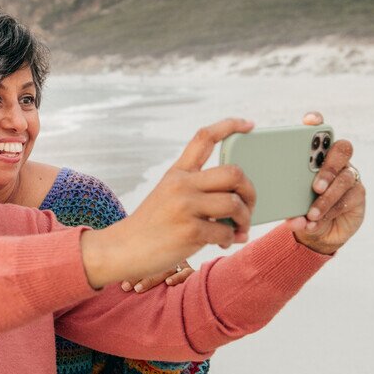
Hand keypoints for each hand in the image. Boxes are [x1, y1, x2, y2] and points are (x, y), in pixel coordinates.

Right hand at [82, 118, 256, 287]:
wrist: (123, 249)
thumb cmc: (152, 226)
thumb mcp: (168, 196)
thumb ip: (199, 193)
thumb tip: (239, 205)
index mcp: (177, 172)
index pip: (205, 137)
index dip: (230, 126)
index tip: (250, 125)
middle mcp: (181, 184)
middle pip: (233, 172)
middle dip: (250, 191)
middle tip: (249, 206)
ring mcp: (185, 206)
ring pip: (234, 203)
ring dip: (244, 218)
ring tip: (240, 228)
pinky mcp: (189, 231)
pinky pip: (226, 231)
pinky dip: (231, 239)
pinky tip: (224, 242)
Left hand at [286, 111, 364, 253]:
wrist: (320, 231)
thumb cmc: (302, 207)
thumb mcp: (290, 202)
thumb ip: (289, 205)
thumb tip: (293, 219)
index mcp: (317, 154)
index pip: (321, 131)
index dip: (317, 123)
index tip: (310, 122)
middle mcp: (337, 161)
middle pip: (342, 150)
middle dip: (328, 166)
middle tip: (315, 186)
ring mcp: (350, 176)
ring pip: (345, 179)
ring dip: (327, 197)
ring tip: (312, 212)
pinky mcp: (358, 195)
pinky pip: (347, 200)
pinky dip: (329, 212)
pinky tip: (316, 221)